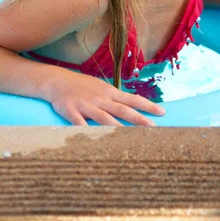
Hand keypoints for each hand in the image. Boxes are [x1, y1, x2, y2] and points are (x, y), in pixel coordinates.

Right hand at [47, 69, 165, 126]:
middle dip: (139, 119)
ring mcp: (86, 105)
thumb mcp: (100, 87)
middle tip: (153, 127)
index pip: (132, 99)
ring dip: (117, 127)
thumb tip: (133, 104)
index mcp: (109, 92)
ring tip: (129, 137)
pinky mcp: (71, 112)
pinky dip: (87, 132)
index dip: (148, 106)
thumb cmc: (81, 85)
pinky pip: (80, 124)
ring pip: (104, 118)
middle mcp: (100, 98)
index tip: (162, 112)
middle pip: (123, 110)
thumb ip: (115, 97)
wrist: (57, 81)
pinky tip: (94, 139)